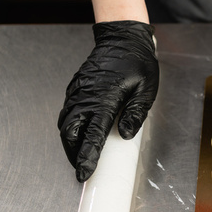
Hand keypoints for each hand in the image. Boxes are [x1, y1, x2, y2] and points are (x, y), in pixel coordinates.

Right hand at [58, 20, 158, 181]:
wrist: (123, 39)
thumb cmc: (137, 63)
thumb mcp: (146, 90)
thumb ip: (136, 114)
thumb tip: (125, 135)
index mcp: (105, 99)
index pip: (93, 134)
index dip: (88, 156)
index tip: (84, 172)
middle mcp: (87, 96)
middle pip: (71, 132)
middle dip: (73, 153)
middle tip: (82, 169)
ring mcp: (78, 92)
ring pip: (65, 124)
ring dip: (70, 142)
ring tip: (79, 156)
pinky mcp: (76, 88)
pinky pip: (67, 112)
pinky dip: (69, 127)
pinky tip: (79, 135)